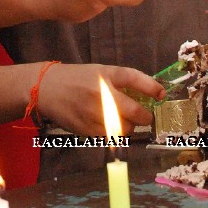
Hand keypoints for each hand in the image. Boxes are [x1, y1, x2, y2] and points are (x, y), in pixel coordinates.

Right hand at [38, 64, 163, 135]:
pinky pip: (110, 137)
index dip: (151, 87)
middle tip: (146, 117)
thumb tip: (148, 95)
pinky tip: (109, 126)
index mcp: (104, 74)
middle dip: (145, 117)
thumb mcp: (99, 71)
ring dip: (129, 126)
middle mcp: (100, 94)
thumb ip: (120, 82)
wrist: (46, 89)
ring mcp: (93, 113)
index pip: (133, 78)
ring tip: (124, 121)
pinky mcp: (86, 129)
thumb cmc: (77, 78)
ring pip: (124, 128)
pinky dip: (114, 133)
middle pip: (133, 111)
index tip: (161, 94)